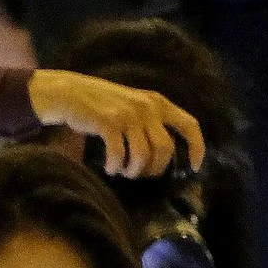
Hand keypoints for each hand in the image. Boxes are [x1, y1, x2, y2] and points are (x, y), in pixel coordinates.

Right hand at [25, 69, 202, 176]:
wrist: (70, 93)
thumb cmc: (103, 106)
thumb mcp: (134, 106)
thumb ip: (153, 123)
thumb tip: (167, 155)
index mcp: (157, 102)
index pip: (189, 125)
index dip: (197, 148)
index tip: (195, 167)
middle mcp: (147, 106)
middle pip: (165, 151)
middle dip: (154, 170)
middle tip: (138, 174)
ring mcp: (128, 114)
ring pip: (144, 157)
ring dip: (133, 171)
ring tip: (122, 171)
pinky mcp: (109, 122)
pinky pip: (120, 156)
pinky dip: (115, 167)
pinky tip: (109, 167)